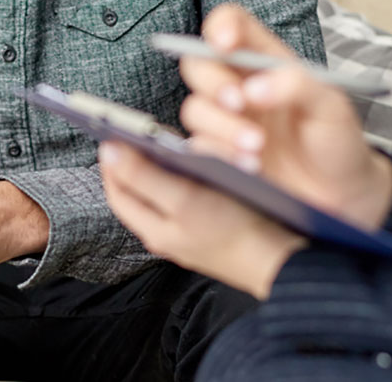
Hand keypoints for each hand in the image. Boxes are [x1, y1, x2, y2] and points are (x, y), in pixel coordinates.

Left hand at [99, 141, 304, 298]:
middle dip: (135, 160)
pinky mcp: (213, 225)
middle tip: (139, 132)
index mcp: (153, 230)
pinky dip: (187, 176)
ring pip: (165, 190)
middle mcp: (168, 233)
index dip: (113, 160)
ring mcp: (190, 231)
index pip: (118, 190)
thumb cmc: (236, 233)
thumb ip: (143, 177)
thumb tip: (108, 152)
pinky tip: (199, 162)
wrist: (282, 260)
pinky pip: (189, 194)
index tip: (113, 130)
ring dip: (162, 165)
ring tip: (167, 143)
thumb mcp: (184, 200)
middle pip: (139, 190)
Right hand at [179, 4, 391, 231]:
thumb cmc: (337, 140)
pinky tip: (250, 167)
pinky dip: (220, 155)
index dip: (221, 26)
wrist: (341, 195)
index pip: (232, 25)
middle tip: (239, 103)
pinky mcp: (220, 154)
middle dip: (214, 82)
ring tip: (257, 148)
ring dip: (222, 126)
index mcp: (266, 61)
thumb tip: (254, 89)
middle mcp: (240, 86)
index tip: (224, 44)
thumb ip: (299, 85)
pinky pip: (198, 148)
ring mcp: (227, 121)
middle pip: (199, 64)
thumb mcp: (331, 107)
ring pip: (194, 109)